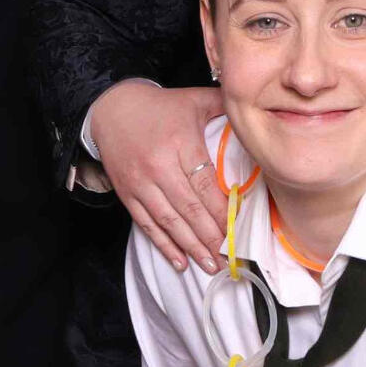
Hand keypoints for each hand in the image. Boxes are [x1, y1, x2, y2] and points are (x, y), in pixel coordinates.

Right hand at [89, 81, 229, 274]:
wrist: (110, 109)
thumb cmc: (160, 106)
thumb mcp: (193, 99)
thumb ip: (224, 106)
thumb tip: (255, 110)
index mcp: (179, 142)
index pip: (204, 184)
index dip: (221, 211)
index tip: (238, 230)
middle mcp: (158, 166)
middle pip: (188, 208)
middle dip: (211, 237)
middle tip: (231, 259)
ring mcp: (140, 183)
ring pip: (169, 221)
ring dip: (191, 248)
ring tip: (211, 267)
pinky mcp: (127, 193)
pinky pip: (146, 224)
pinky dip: (163, 245)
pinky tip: (180, 262)